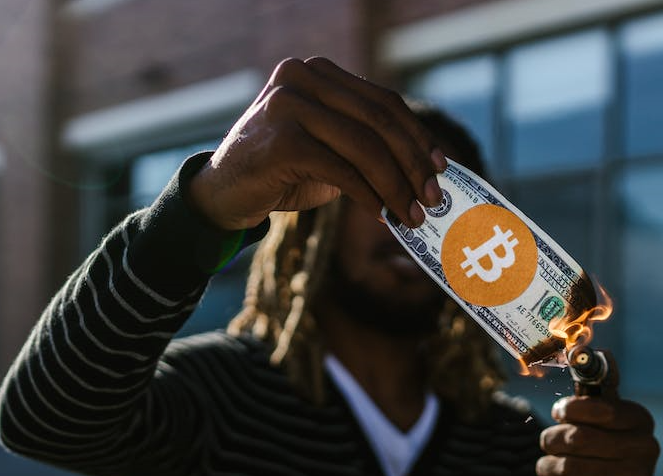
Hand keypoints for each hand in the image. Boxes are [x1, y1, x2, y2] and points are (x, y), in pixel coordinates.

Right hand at [189, 56, 446, 230]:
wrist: (222, 194)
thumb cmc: (281, 173)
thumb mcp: (328, 149)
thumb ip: (366, 145)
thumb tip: (424, 170)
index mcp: (318, 72)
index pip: (382, 101)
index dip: (416, 135)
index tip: (440, 167)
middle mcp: (301, 78)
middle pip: (378, 121)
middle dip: (412, 164)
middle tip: (432, 198)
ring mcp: (288, 105)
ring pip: (364, 147)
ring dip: (396, 187)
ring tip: (413, 215)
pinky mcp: (282, 140)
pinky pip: (342, 171)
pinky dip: (369, 196)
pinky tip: (383, 215)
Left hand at [537, 395, 659, 475]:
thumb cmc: (609, 449)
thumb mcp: (607, 420)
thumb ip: (591, 392)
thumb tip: (576, 351)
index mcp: (640, 420)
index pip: (603, 409)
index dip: (571, 409)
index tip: (559, 412)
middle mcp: (644, 448)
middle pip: (579, 438)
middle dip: (552, 438)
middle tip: (547, 441)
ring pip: (570, 467)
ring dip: (548, 465)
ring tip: (547, 465)